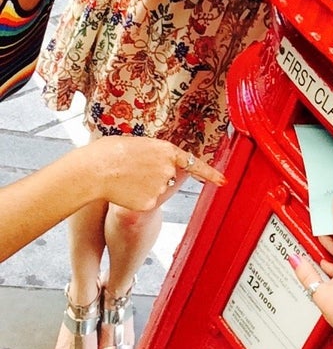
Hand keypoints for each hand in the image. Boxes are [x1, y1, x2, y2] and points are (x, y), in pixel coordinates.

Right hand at [93, 136, 225, 211]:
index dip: (210, 173)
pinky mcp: (151, 203)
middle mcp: (168, 169)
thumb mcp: (136, 144)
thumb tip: (156, 158)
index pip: (193, 163)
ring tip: (125, 178)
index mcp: (166, 150)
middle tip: (134, 171)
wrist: (94, 170)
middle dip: (155, 177)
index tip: (223, 181)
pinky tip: (124, 191)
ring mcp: (161, 187)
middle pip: (168, 177)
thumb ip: (153, 153)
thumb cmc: (108, 152)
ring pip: (157, 190)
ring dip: (144, 187)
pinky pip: (146, 202)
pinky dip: (136, 199)